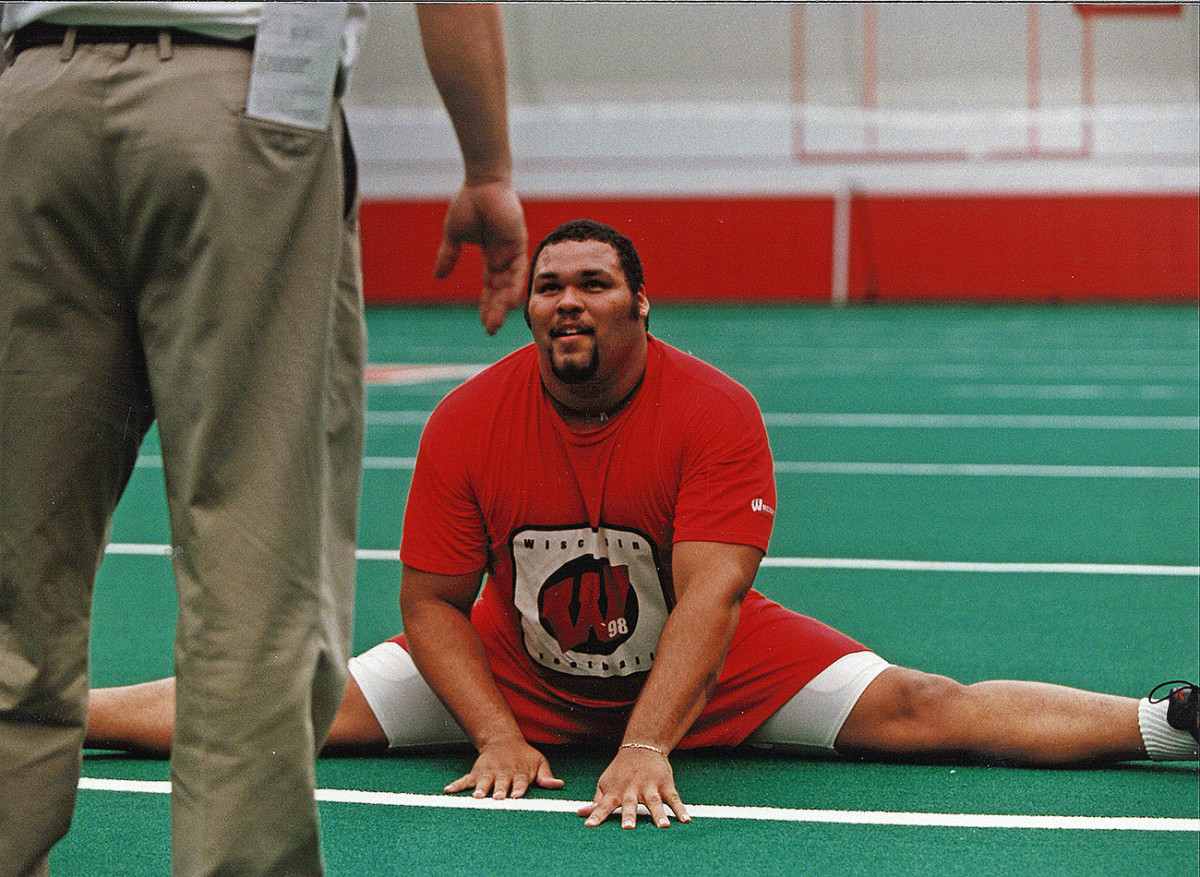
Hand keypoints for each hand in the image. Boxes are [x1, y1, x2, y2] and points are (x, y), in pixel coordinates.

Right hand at [434, 179, 528, 334]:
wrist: (480, 182)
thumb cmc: (468, 203)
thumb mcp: (454, 235)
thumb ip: (449, 256)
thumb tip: (438, 277)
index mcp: (491, 256)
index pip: (490, 287)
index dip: (487, 305)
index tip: (484, 324)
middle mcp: (504, 257)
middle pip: (501, 290)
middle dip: (496, 311)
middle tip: (491, 331)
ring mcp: (512, 251)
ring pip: (510, 284)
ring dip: (503, 304)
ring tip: (496, 323)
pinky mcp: (518, 242)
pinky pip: (518, 269)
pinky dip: (514, 285)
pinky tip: (509, 302)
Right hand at [444, 737, 562, 799]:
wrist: (503, 740)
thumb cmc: (524, 756)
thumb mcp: (539, 762)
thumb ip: (546, 775)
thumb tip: (559, 784)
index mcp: (519, 772)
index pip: (520, 781)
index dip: (519, 788)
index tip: (517, 795)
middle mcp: (503, 773)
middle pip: (501, 782)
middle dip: (500, 790)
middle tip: (498, 797)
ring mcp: (489, 773)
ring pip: (484, 781)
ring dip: (481, 788)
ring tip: (477, 796)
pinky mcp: (477, 772)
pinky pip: (465, 779)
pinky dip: (457, 785)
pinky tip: (448, 790)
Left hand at [577, 746, 690, 828]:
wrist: (642, 746)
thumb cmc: (621, 771)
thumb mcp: (606, 783)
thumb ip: (597, 801)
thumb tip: (580, 814)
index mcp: (615, 791)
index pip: (603, 805)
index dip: (596, 815)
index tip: (589, 826)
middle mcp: (632, 789)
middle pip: (630, 803)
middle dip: (629, 815)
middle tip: (628, 828)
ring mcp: (650, 787)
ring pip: (654, 801)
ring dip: (658, 814)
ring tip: (663, 826)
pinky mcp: (665, 785)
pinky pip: (674, 799)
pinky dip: (680, 809)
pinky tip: (686, 820)